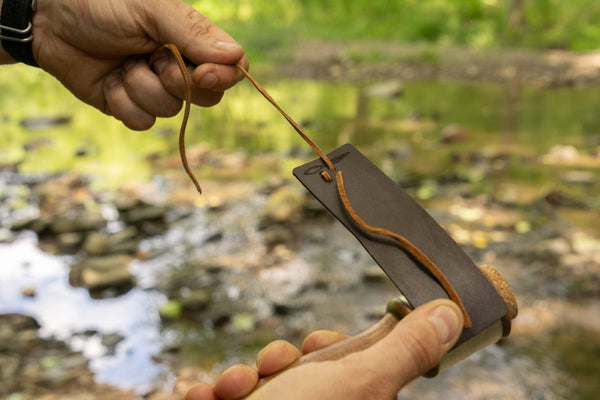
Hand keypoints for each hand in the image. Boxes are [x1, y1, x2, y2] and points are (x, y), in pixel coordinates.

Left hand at [30, 0, 247, 129]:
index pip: (231, 68)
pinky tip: (109, 81)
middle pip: (207, 97)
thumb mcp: (149, 9)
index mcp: (191, 40)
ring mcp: (154, 89)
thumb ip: (191, 32)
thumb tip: (236, 56)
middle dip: (176, 82)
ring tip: (122, 63)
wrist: (48, 21)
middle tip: (150, 57)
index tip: (201, 73)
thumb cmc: (100, 4)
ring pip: (170, 111)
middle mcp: (179, 66)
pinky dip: (123, 102)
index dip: (222, 78)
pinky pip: (141, 121)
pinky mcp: (130, 107)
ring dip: (141, 87)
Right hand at [185, 299, 463, 399]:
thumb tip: (453, 314)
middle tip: (274, 364)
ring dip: (242, 376)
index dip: (337, 351)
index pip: (357, 373)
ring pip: (264, 382)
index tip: (319, 345)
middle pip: (306, 374)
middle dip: (282, 360)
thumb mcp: (357, 383)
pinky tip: (203, 399)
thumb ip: (405, 351)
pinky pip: (228, 399)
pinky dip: (212, 395)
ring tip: (230, 389)